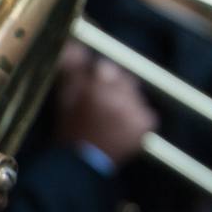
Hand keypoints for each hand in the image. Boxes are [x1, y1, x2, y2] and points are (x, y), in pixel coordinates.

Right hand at [54, 44, 156, 165]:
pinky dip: (135, 119)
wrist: (82, 165)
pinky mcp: (145, 124)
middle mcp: (119, 97)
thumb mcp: (65, 99)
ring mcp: (135, 111)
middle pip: (122, 79)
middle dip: (112, 88)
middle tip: (100, 106)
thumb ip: (71, 70)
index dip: (97, 78)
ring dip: (124, 102)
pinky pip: (145, 113)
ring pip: (133, 95)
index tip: (91, 88)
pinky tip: (121, 129)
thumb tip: (72, 47)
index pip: (104, 68)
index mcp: (96, 88)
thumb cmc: (69, 130)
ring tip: (109, 120)